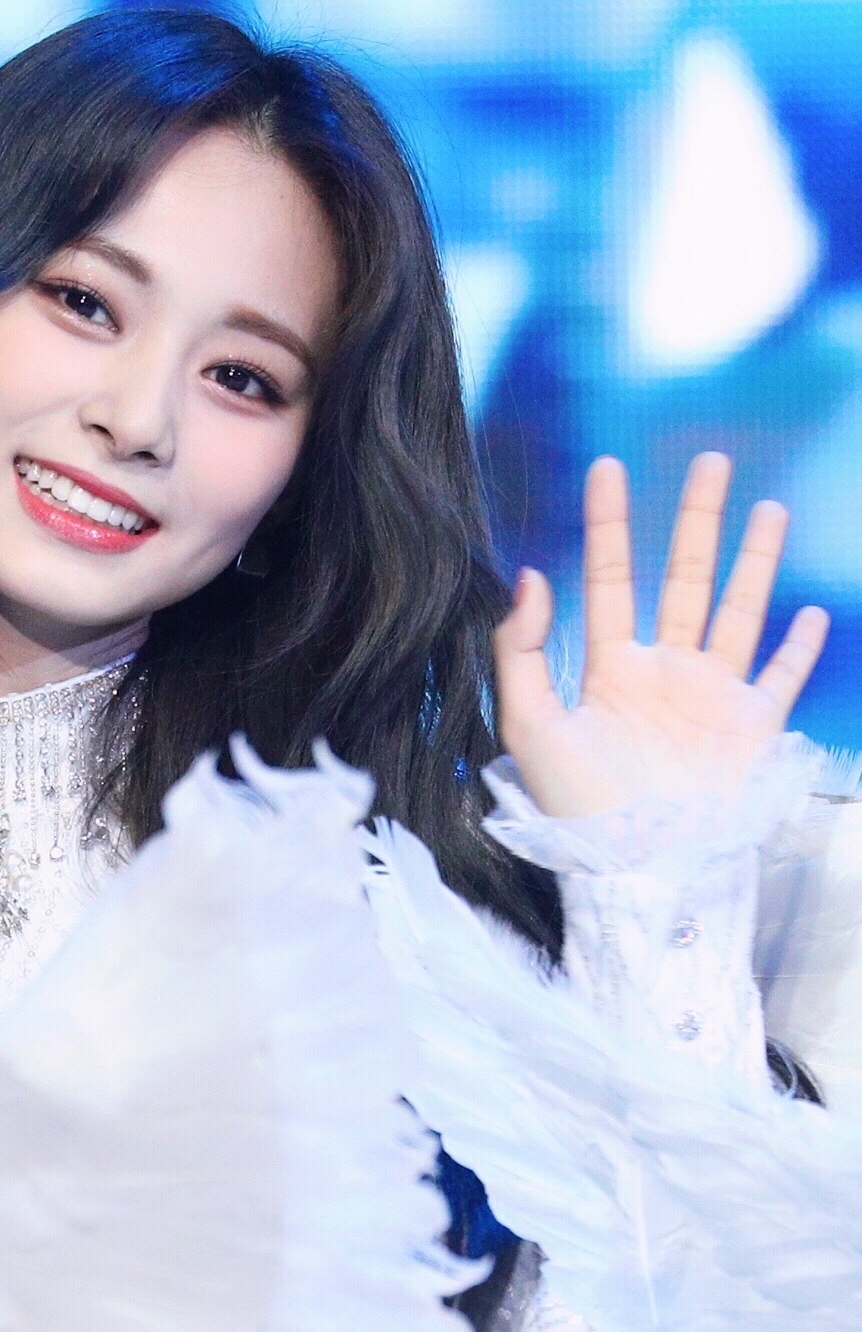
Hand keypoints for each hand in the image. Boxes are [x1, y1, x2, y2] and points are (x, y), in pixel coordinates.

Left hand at [495, 452, 829, 816]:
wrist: (637, 870)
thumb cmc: (575, 807)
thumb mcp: (529, 725)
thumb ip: (520, 650)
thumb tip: (528, 576)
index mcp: (610, 669)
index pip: (610, 579)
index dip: (609, 524)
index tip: (610, 467)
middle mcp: (665, 673)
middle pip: (684, 578)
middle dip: (697, 520)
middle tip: (711, 460)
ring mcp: (713, 698)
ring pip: (738, 611)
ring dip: (755, 561)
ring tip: (768, 508)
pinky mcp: (752, 729)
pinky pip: (781, 677)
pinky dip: (800, 647)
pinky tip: (811, 611)